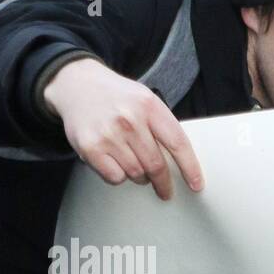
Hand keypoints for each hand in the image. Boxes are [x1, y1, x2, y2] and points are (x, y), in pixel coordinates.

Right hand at [43, 57, 203, 200]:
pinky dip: (119, 176)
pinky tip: (115, 163)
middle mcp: (130, 119)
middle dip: (163, 183)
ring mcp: (109, 134)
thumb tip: (181, 164)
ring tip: (132, 162)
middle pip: (157, 165)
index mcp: (149, 106)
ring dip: (139, 176)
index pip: (178, 144)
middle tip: (165, 190)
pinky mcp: (91, 148)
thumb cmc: (117, 98)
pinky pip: (115, 177)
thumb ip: (162, 126)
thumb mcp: (145, 100)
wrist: (77, 84)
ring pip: (136, 174)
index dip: (190, 168)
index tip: (196, 185)